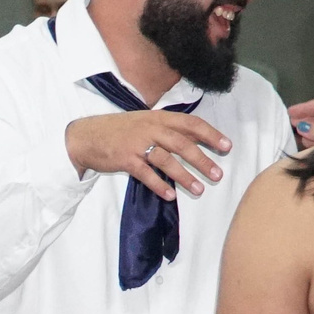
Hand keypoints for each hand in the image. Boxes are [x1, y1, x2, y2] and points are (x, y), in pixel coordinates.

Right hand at [64, 110, 231, 199]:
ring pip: (166, 160)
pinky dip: (159, 185)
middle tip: (217, 174)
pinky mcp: (125, 159)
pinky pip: (146, 174)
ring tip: (199, 190)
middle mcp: (150, 128)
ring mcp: (137, 144)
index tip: (227, 146)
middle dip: (202, 160)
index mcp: (159, 117)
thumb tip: (196, 139)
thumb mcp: (146, 123)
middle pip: (182, 143)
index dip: (210, 134)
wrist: (87, 136)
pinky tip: (170, 196)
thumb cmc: (120, 131)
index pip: (190, 123)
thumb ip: (169, 130)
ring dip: (184, 176)